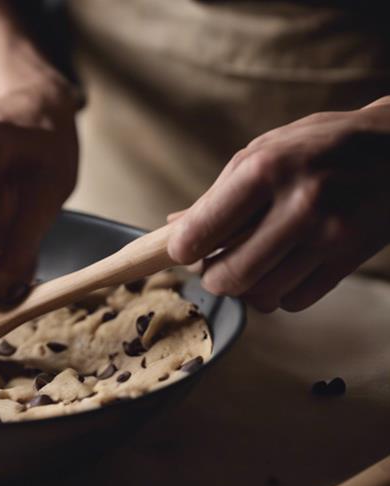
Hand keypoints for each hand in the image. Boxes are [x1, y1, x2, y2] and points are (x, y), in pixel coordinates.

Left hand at [168, 96, 389, 311]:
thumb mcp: (265, 150)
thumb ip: (220, 193)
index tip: (183, 251)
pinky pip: (295, 301)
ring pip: (261, 295)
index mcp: (266, 169)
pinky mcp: (351, 257)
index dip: (181, 250)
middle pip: (229, 276)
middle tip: (215, 263)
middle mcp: (299, 204)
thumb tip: (173, 228)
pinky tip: (283, 269)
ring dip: (247, 288)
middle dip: (213, 276)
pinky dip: (280, 294)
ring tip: (251, 264)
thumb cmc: (320, 145)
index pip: (200, 231)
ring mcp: (329, 235)